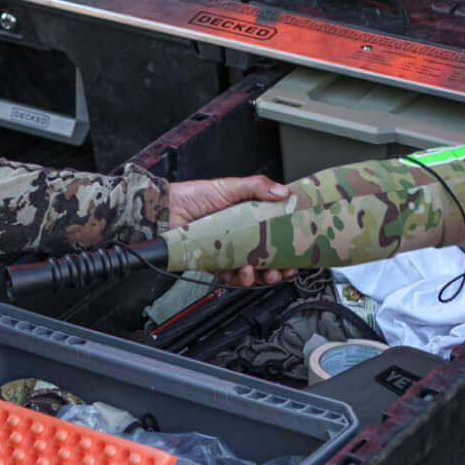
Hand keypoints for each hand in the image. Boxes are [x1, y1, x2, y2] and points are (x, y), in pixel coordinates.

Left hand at [164, 173, 292, 286]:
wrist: (166, 209)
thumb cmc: (193, 196)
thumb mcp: (229, 186)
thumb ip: (256, 187)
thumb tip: (283, 191)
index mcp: (249, 218)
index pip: (274, 235)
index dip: (288, 246)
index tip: (299, 252)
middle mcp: (240, 237)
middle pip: (267, 258)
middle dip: (279, 267)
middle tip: (284, 269)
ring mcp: (227, 251)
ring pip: (251, 271)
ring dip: (262, 276)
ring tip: (264, 272)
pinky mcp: (213, 263)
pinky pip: (229, 277)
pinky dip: (238, 278)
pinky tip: (243, 272)